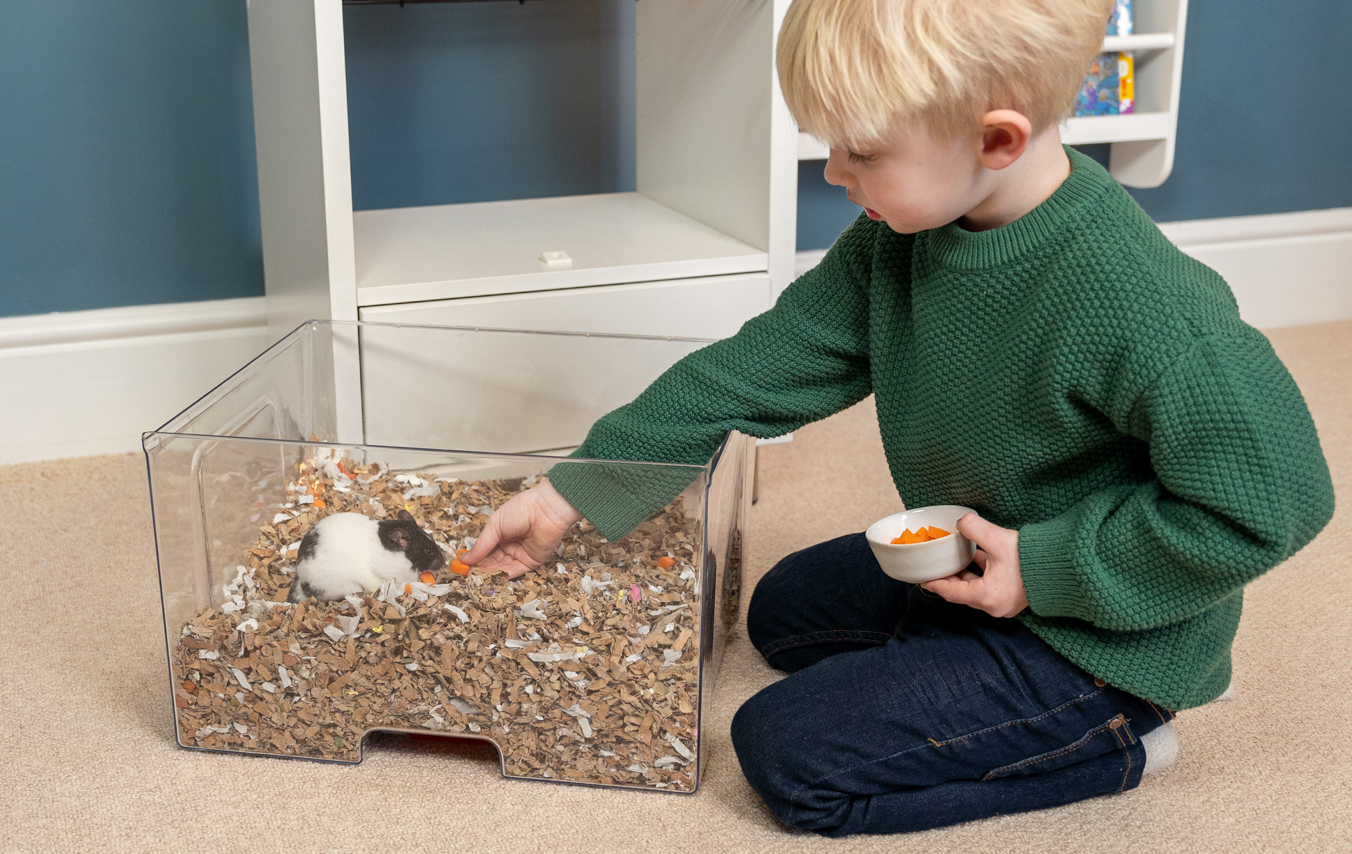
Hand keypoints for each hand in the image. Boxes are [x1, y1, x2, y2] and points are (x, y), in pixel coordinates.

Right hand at [462, 480, 583, 578]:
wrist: (546, 509)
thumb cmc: (521, 509)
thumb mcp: (495, 526)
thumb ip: (481, 545)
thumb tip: (465, 559)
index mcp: (500, 533)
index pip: (485, 550)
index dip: (474, 559)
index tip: (462, 567)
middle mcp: (510, 545)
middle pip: (492, 562)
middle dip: (480, 569)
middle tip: (467, 576)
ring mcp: (521, 554)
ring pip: (502, 568)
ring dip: (489, 574)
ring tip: (475, 579)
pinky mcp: (531, 562)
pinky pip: (515, 572)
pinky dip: (502, 576)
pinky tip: (490, 579)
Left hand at [921, 513, 1028, 617]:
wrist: (1065, 564)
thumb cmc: (1032, 556)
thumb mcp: (997, 538)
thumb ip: (973, 527)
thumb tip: (961, 521)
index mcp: (987, 597)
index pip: (951, 593)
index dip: (936, 584)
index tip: (923, 579)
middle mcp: (995, 605)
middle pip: (963, 593)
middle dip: (950, 578)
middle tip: (936, 566)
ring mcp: (1006, 603)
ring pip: (977, 589)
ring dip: (966, 574)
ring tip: (954, 558)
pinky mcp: (1015, 597)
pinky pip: (991, 586)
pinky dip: (981, 574)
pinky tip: (976, 556)